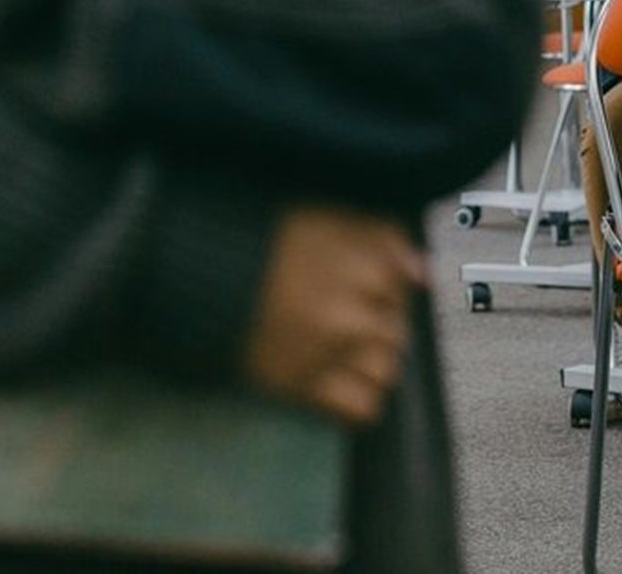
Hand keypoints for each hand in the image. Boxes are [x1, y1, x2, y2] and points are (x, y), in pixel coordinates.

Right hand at [243, 206, 424, 425]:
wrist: (197, 277)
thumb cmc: (258, 240)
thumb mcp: (323, 215)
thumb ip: (382, 236)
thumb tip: (424, 273)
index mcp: (361, 264)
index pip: (402, 285)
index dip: (384, 285)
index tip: (362, 284)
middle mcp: (353, 310)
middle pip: (396, 329)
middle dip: (377, 324)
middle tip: (345, 315)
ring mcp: (331, 352)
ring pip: (386, 369)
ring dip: (372, 361)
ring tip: (344, 350)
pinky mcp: (306, 386)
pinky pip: (362, 406)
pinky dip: (360, 399)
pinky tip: (342, 382)